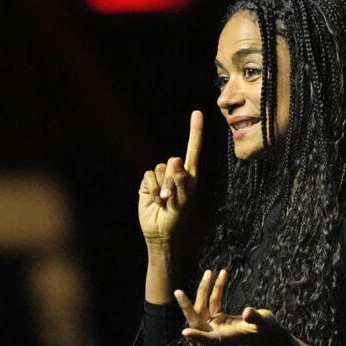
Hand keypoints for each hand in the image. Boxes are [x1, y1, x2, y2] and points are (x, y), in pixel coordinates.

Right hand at [138, 111, 202, 245]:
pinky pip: (148, 175)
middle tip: (173, 198)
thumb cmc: (178, 219)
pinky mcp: (148, 183)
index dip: (195, 131)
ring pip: (159, 168)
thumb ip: (181, 179)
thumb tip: (175, 159)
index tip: (197, 113)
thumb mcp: (184, 200)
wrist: (160, 233)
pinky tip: (155, 201)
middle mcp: (176, 173)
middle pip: (172, 161)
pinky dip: (152, 189)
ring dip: (161, 187)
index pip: (193, 149)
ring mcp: (161, 177)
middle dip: (171, 179)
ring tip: (165, 202)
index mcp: (190, 175)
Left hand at [174, 269, 277, 345]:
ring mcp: (216, 324)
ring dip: (206, 289)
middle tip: (177, 292)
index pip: (208, 339)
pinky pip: (214, 301)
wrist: (267, 331)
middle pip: (197, 319)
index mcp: (225, 338)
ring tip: (210, 272)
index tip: (185, 332)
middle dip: (187, 305)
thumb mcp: (263, 323)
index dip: (197, 336)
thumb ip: (255, 318)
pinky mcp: (219, 317)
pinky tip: (222, 274)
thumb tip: (248, 311)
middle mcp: (217, 332)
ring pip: (204, 306)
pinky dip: (217, 288)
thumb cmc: (266, 330)